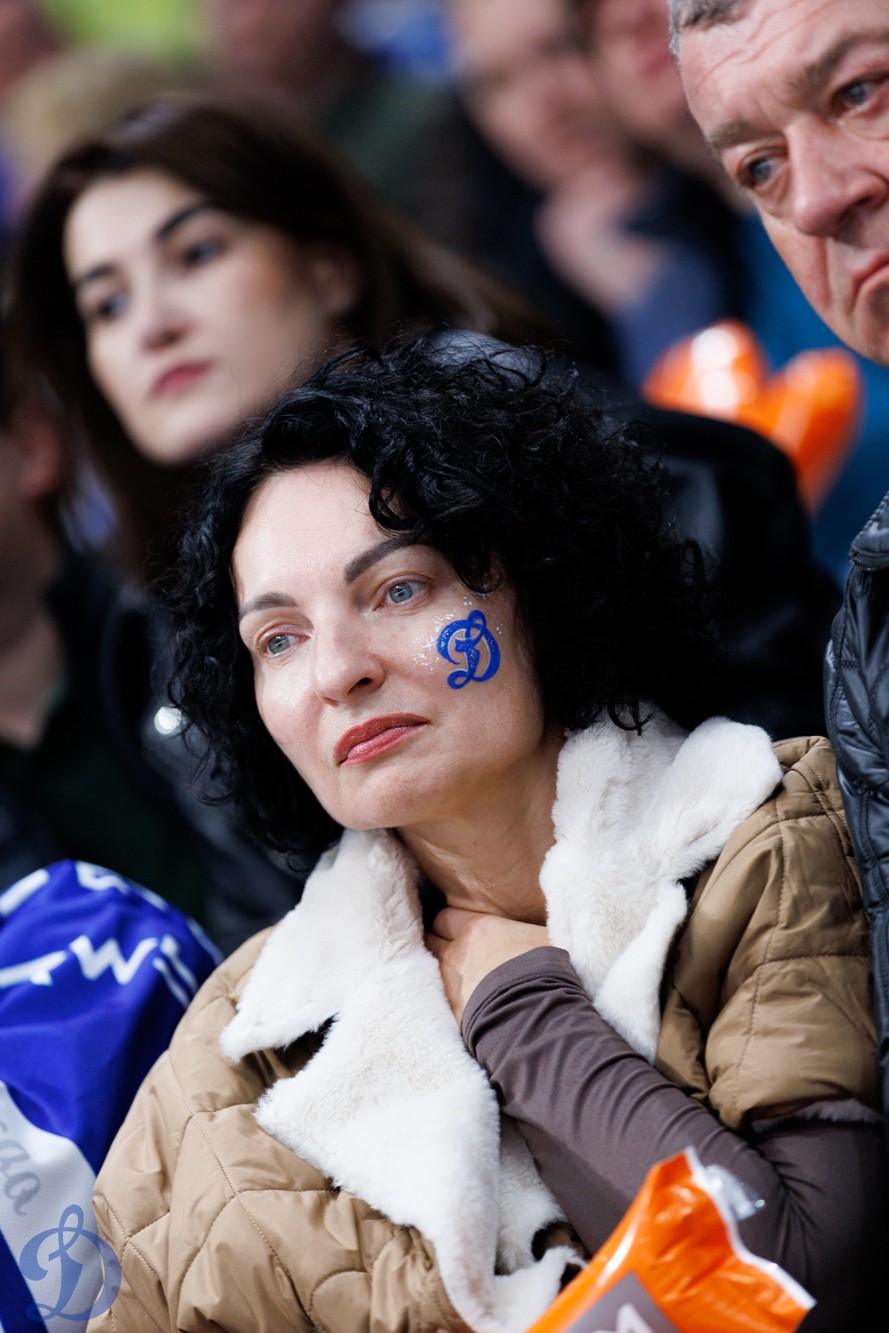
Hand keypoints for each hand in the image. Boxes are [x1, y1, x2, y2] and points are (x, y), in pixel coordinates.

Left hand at [425, 908, 547, 1022]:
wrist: (535, 1013)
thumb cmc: (545, 969)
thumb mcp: (544, 938)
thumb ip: (528, 931)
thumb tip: (535, 929)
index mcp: (478, 929)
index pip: (446, 917)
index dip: (451, 922)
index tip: (459, 927)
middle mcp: (458, 952)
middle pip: (432, 940)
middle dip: (440, 942)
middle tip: (454, 948)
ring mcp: (452, 983)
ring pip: (435, 970)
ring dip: (444, 970)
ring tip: (459, 976)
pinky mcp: (453, 1013)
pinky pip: (443, 999)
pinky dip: (450, 997)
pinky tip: (464, 1001)